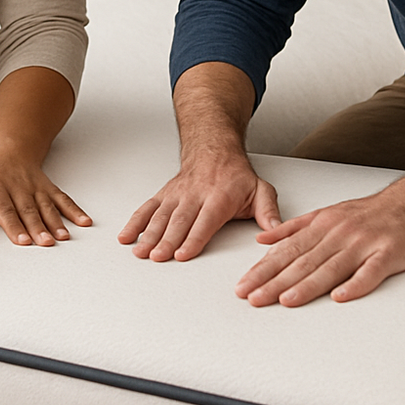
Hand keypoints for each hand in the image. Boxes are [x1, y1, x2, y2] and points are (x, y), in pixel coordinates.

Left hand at [0, 153, 91, 245]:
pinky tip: (84, 221)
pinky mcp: (50, 189)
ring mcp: (37, 189)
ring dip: (56, 222)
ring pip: (47, 206)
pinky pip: (63, 199)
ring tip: (62, 236)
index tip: (22, 240)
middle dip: (38, 227)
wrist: (12, 154)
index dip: (14, 226)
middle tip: (45, 242)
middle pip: (29, 210)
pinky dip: (75, 211)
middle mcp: (19, 189)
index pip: (6, 210)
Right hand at [118, 148, 281, 261]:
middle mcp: (195, 195)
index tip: (183, 253)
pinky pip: (147, 208)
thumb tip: (277, 232)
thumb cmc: (236, 175)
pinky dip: (135, 222)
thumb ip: (269, 213)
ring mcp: (177, 194)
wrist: (213, 148)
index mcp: (220, 197)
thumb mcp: (260, 190)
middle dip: (166, 240)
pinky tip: (126, 237)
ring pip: (161, 215)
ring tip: (140, 251)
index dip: (193, 238)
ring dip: (148, 234)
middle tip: (157, 257)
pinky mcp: (165, 194)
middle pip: (179, 220)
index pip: (205, 221)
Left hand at [234, 180, 404, 306]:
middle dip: (275, 281)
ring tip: (286, 300)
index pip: (286, 251)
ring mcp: (363, 244)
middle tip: (253, 298)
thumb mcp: (327, 213)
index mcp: (322, 225)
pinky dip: (355, 284)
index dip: (263, 269)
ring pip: (330, 267)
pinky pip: (370, 272)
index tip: (244, 285)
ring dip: (307, 285)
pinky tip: (340, 297)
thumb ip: (294, 228)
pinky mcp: (387, 254)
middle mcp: (339, 234)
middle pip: (303, 261)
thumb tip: (262, 240)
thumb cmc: (370, 213)